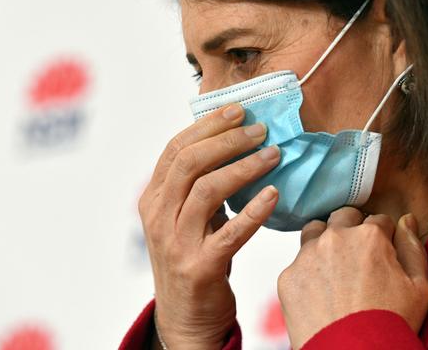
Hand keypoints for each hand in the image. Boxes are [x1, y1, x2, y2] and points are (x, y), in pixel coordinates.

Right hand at [138, 103, 279, 349]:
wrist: (186, 316)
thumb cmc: (193, 255)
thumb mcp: (185, 215)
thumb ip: (199, 183)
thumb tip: (238, 140)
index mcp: (153, 197)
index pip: (176, 148)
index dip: (208, 125)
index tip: (239, 110)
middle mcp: (157, 216)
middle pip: (189, 163)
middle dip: (227, 139)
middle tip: (261, 129)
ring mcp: (175, 243)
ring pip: (207, 190)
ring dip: (244, 167)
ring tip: (273, 154)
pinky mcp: (199, 268)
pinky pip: (230, 233)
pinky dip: (254, 211)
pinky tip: (274, 194)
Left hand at [277, 207, 427, 348]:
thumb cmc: (390, 325)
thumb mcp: (419, 287)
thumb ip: (412, 246)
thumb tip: (406, 220)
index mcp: (369, 236)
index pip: (378, 220)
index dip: (383, 237)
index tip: (382, 254)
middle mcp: (336, 237)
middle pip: (344, 217)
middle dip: (352, 229)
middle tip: (358, 257)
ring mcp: (308, 255)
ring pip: (315, 232)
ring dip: (325, 241)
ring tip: (335, 269)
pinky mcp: (289, 276)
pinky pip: (297, 263)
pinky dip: (308, 272)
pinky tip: (320, 292)